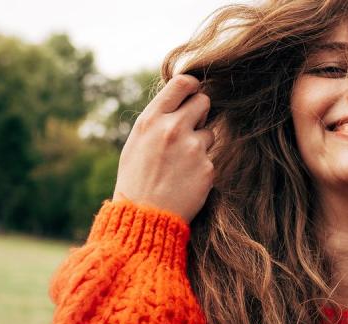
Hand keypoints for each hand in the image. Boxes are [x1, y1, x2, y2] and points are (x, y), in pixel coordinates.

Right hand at [113, 74, 215, 223]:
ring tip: (180, 163)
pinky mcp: (207, 168)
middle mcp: (173, 129)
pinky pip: (210, 158)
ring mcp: (193, 148)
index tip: (194, 92)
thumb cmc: (136, 179)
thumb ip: (158, 119)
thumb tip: (179, 102)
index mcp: (151, 119)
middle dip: (200, 113)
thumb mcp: (137, 141)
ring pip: (209, 133)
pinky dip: (202, 167)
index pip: (182, 83)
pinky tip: (185, 179)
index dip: (193, 86)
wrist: (144, 216)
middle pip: (204, 102)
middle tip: (190, 129)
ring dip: (200, 144)